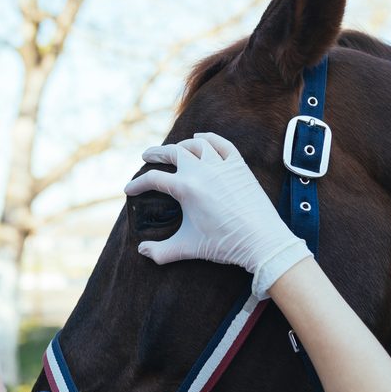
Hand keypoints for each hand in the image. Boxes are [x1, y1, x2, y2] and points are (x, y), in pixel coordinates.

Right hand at [123, 132, 310, 295]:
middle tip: (147, 156)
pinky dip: (209, 139)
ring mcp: (221, 165)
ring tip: (173, 150)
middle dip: (156, 153)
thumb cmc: (223, 245)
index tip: (129, 190)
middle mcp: (201, 171)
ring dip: (181, 145)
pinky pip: (221, 144)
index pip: (153, 179)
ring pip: (196, 145)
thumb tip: (142, 251)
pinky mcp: (239, 166)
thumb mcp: (187, 248)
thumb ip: (161, 252)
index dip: (137, 185)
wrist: (261, 241)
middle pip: (172, 153)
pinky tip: (200, 139)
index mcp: (185, 188)